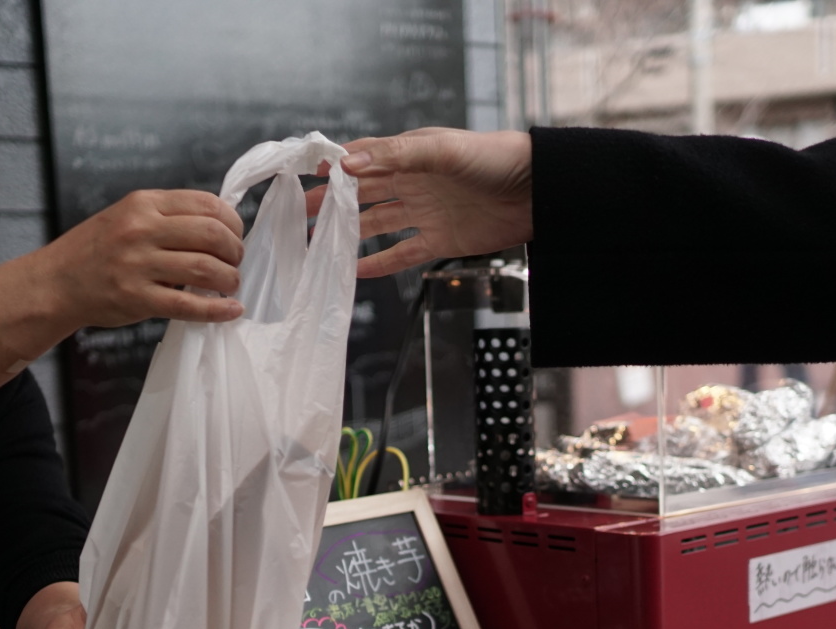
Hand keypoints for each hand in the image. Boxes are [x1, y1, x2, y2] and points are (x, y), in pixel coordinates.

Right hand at [0, 189, 245, 409]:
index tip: (236, 237)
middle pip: (212, 235)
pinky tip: (231, 310)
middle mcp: (141, 230)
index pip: (207, 204)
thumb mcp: (128, 216)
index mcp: (143, 203)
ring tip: (230, 285)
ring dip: (230, 279)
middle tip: (236, 263)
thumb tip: (220, 225)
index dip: (233, 223)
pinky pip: (190, 306)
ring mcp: (138, 265)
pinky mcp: (137, 299)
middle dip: (235, 251)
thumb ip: (168, 216)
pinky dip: (218, 309)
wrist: (55, 283)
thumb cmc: (97, 250)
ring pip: (206, 269)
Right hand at [308, 128, 532, 277]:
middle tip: (299, 213)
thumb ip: (396, 156)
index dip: (333, 168)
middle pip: (362, 195)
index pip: (361, 159)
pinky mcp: (440, 241)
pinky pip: (403, 254)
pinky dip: (380, 263)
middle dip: (331, 203)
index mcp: (409, 155)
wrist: (536, 191)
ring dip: (349, 234)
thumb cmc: (493, 158)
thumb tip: (348, 164)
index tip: (303, 177)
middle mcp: (412, 183)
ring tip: (316, 244)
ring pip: (377, 225)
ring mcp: (424, 213)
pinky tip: (356, 271)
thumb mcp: (442, 150)